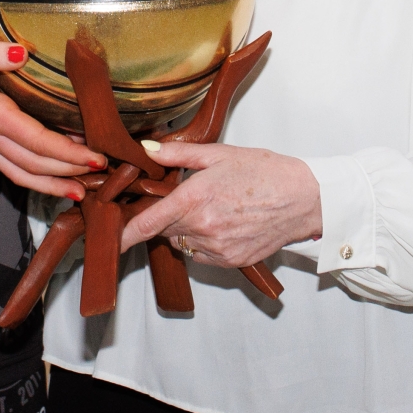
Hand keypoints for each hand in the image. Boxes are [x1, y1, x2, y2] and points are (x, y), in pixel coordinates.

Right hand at [0, 38, 103, 199]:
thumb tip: (21, 53)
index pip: (36, 141)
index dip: (67, 152)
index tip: (95, 157)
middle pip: (36, 164)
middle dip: (70, 173)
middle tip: (104, 176)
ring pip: (24, 175)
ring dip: (54, 185)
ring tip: (83, 193)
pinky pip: (12, 170)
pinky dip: (35, 180)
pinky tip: (52, 182)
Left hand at [118, 140, 321, 268]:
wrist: (304, 199)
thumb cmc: (264, 172)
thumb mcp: (219, 154)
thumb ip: (179, 155)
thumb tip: (148, 151)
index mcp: (195, 198)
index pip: (148, 223)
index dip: (124, 234)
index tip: (109, 240)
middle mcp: (203, 228)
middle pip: (164, 229)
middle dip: (164, 216)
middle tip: (183, 199)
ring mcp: (217, 248)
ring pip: (182, 242)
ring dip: (185, 229)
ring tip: (210, 207)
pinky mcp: (231, 262)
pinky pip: (201, 254)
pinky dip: (202, 242)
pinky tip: (221, 223)